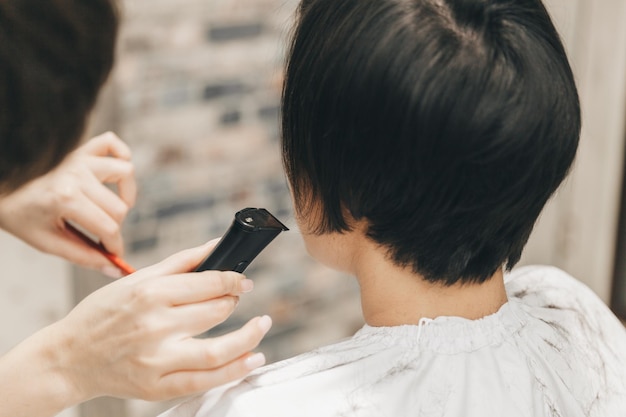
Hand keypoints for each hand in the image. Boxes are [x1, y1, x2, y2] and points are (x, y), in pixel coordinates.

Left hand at [0, 132, 135, 269]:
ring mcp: (79, 158)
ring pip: (125, 171)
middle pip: (118, 206)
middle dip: (115, 227)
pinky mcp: (79, 149)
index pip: (109, 227)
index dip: (116, 246)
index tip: (114, 254)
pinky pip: (112, 143)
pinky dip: (121, 155)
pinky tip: (114, 175)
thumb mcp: (46, 242)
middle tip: (101, 235)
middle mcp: (76, 174)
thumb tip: (113, 268)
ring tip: (113, 206)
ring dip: (126, 193)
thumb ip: (83, 256)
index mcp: (65, 198)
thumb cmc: (18, 214)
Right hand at [0, 241, 271, 416]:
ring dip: (249, 336)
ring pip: (217, 350)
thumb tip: (216, 245)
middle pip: (214, 312)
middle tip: (238, 299)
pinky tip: (253, 359)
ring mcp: (156, 359)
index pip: (208, 283)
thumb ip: (180, 262)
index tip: (242, 280)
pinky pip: (205, 381)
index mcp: (149, 293)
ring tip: (261, 325)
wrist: (70, 357)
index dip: (233, 280)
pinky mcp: (157, 386)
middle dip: (234, 302)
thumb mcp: (135, 279)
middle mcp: (154, 325)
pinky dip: (235, 370)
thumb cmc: (103, 314)